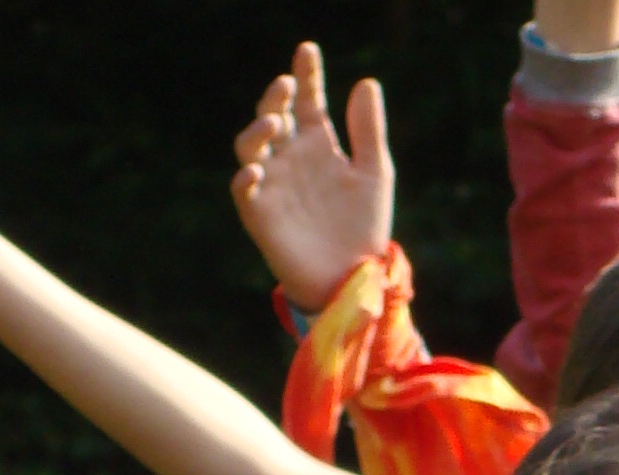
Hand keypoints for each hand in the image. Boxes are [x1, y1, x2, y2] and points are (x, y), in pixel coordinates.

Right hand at [231, 41, 392, 309]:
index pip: (307, 100)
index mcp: (318, 144)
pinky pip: (244, 191)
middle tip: (286, 85)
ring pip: (251, 146)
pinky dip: (246, 178)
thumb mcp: (374, 174)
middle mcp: (291, 158)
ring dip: (257, 131)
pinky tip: (258, 171)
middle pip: (274, 115)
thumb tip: (367, 81)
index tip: (307, 51)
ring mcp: (273, 184)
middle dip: (276, 98)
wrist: (354, 278)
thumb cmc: (364, 227)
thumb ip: (368, 130)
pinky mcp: (260, 214)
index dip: (306, 74)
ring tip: (274, 124)